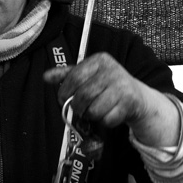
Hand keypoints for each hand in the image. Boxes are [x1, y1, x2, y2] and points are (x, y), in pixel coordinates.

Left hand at [44, 53, 180, 147]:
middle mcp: (112, 70)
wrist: (137, 97)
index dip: (65, 92)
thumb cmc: (107, 85)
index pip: (74, 77)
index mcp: (99, 60)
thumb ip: (67, 75)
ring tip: (95, 110)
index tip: (63, 99)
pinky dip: (104, 121)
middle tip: (80, 109)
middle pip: (83, 95)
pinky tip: (109, 113)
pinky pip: (107, 119)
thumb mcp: (87, 75)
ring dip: (91, 115)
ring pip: (94, 110)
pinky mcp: (130, 101)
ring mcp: (122, 85)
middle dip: (77, 107)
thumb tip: (45, 76)